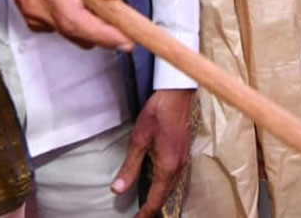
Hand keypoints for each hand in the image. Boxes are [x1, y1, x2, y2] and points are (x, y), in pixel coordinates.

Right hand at [0, 0, 131, 50]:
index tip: (125, 39)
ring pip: (69, 32)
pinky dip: (80, 24)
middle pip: (75, 32)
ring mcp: (34, 14)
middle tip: (130, 33)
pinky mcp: (34, 17)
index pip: (77, 20)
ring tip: (115, 19)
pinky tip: (91, 11)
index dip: (103, 34)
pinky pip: (61, 27)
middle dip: (106, 36)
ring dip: (94, 30)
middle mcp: (39, 5)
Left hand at [111, 89, 193, 216]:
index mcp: (167, 166)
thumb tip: (117, 190)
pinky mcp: (183, 150)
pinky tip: (158, 183)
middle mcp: (179, 165)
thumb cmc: (157, 114)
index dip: (146, 212)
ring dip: (161, 197)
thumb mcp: (139, 140)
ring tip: (148, 204)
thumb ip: (130, 167)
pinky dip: (166, 185)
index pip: (156, 198)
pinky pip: (175, 176)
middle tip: (140, 216)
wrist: (177, 94)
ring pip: (172, 185)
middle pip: (166, 194)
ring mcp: (183, 158)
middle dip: (153, 207)